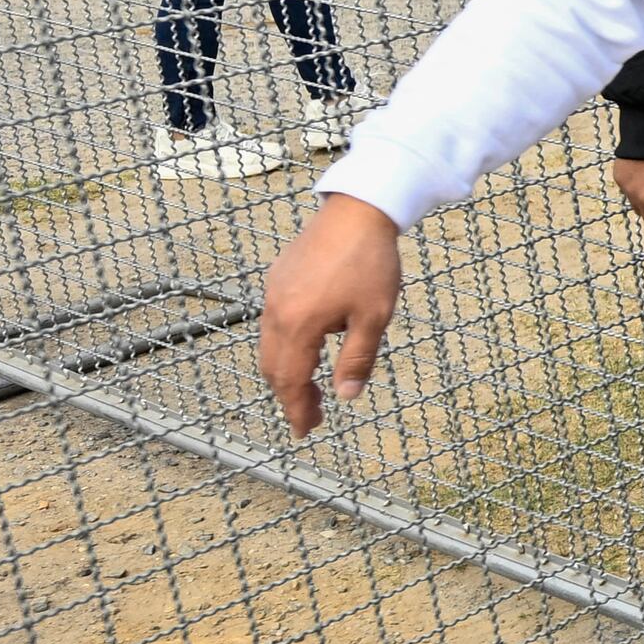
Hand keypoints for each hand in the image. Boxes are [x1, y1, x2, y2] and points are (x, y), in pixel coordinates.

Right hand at [257, 192, 405, 434]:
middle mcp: (276, 311)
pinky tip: (308, 349)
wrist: (358, 211)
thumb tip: (347, 396)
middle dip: (289, 396)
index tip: (305, 431)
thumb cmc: (370, 263)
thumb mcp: (373, 318)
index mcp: (298, 325)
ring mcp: (273, 293)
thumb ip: (357, 360)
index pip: (289, 380)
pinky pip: (272, 324)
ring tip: (311, 389)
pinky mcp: (278, 279)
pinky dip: (284, 347)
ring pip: (269, 346)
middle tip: (311, 416)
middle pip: (272, 367)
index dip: (296, 409)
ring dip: (286, 372)